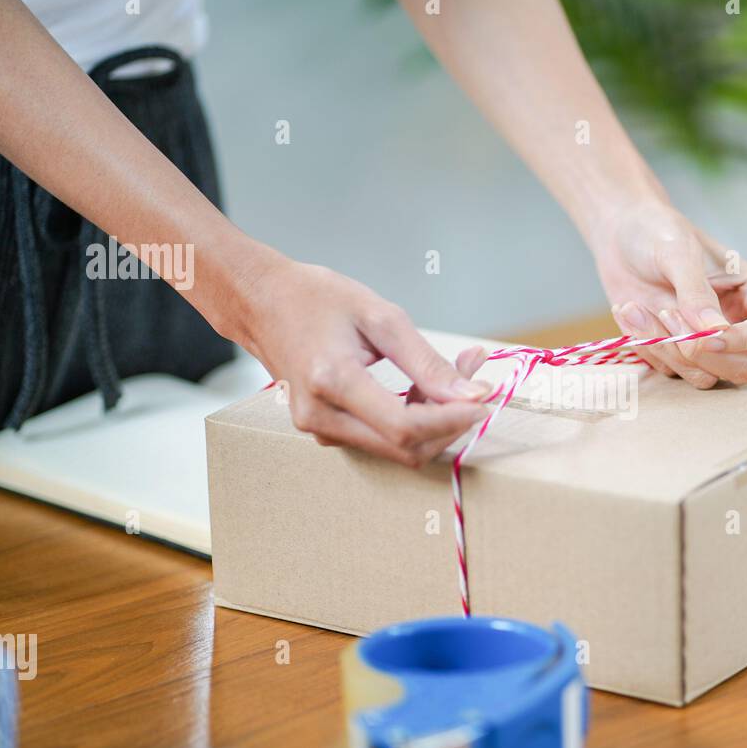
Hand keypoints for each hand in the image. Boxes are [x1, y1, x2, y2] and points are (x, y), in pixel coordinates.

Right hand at [234, 255, 489, 466]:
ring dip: (436, 419)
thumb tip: (472, 395)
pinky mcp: (324, 431)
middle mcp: (321, 417)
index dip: (453, 420)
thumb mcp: (381, 317)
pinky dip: (414, 418)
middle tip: (476, 377)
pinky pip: (381, 438)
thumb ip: (427, 362)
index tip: (486, 397)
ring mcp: (319, 430)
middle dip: (450, 420)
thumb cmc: (317, 299)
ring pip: (398, 448)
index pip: (406, 427)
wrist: (260, 302)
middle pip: (406, 447)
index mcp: (332, 381)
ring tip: (457, 372)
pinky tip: (426, 384)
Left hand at [589, 198, 746, 387]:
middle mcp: (738, 324)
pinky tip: (630, 312)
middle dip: (700, 352)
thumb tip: (716, 332)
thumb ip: (696, 292)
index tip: (708, 337)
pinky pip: (670, 371)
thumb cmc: (657, 232)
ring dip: (666, 348)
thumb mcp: (677, 252)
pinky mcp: (678, 353)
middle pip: (742, 367)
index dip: (746, 340)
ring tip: (636, 307)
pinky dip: (646, 345)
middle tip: (666, 312)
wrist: (620, 235)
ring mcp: (708, 343)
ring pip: (703, 376)